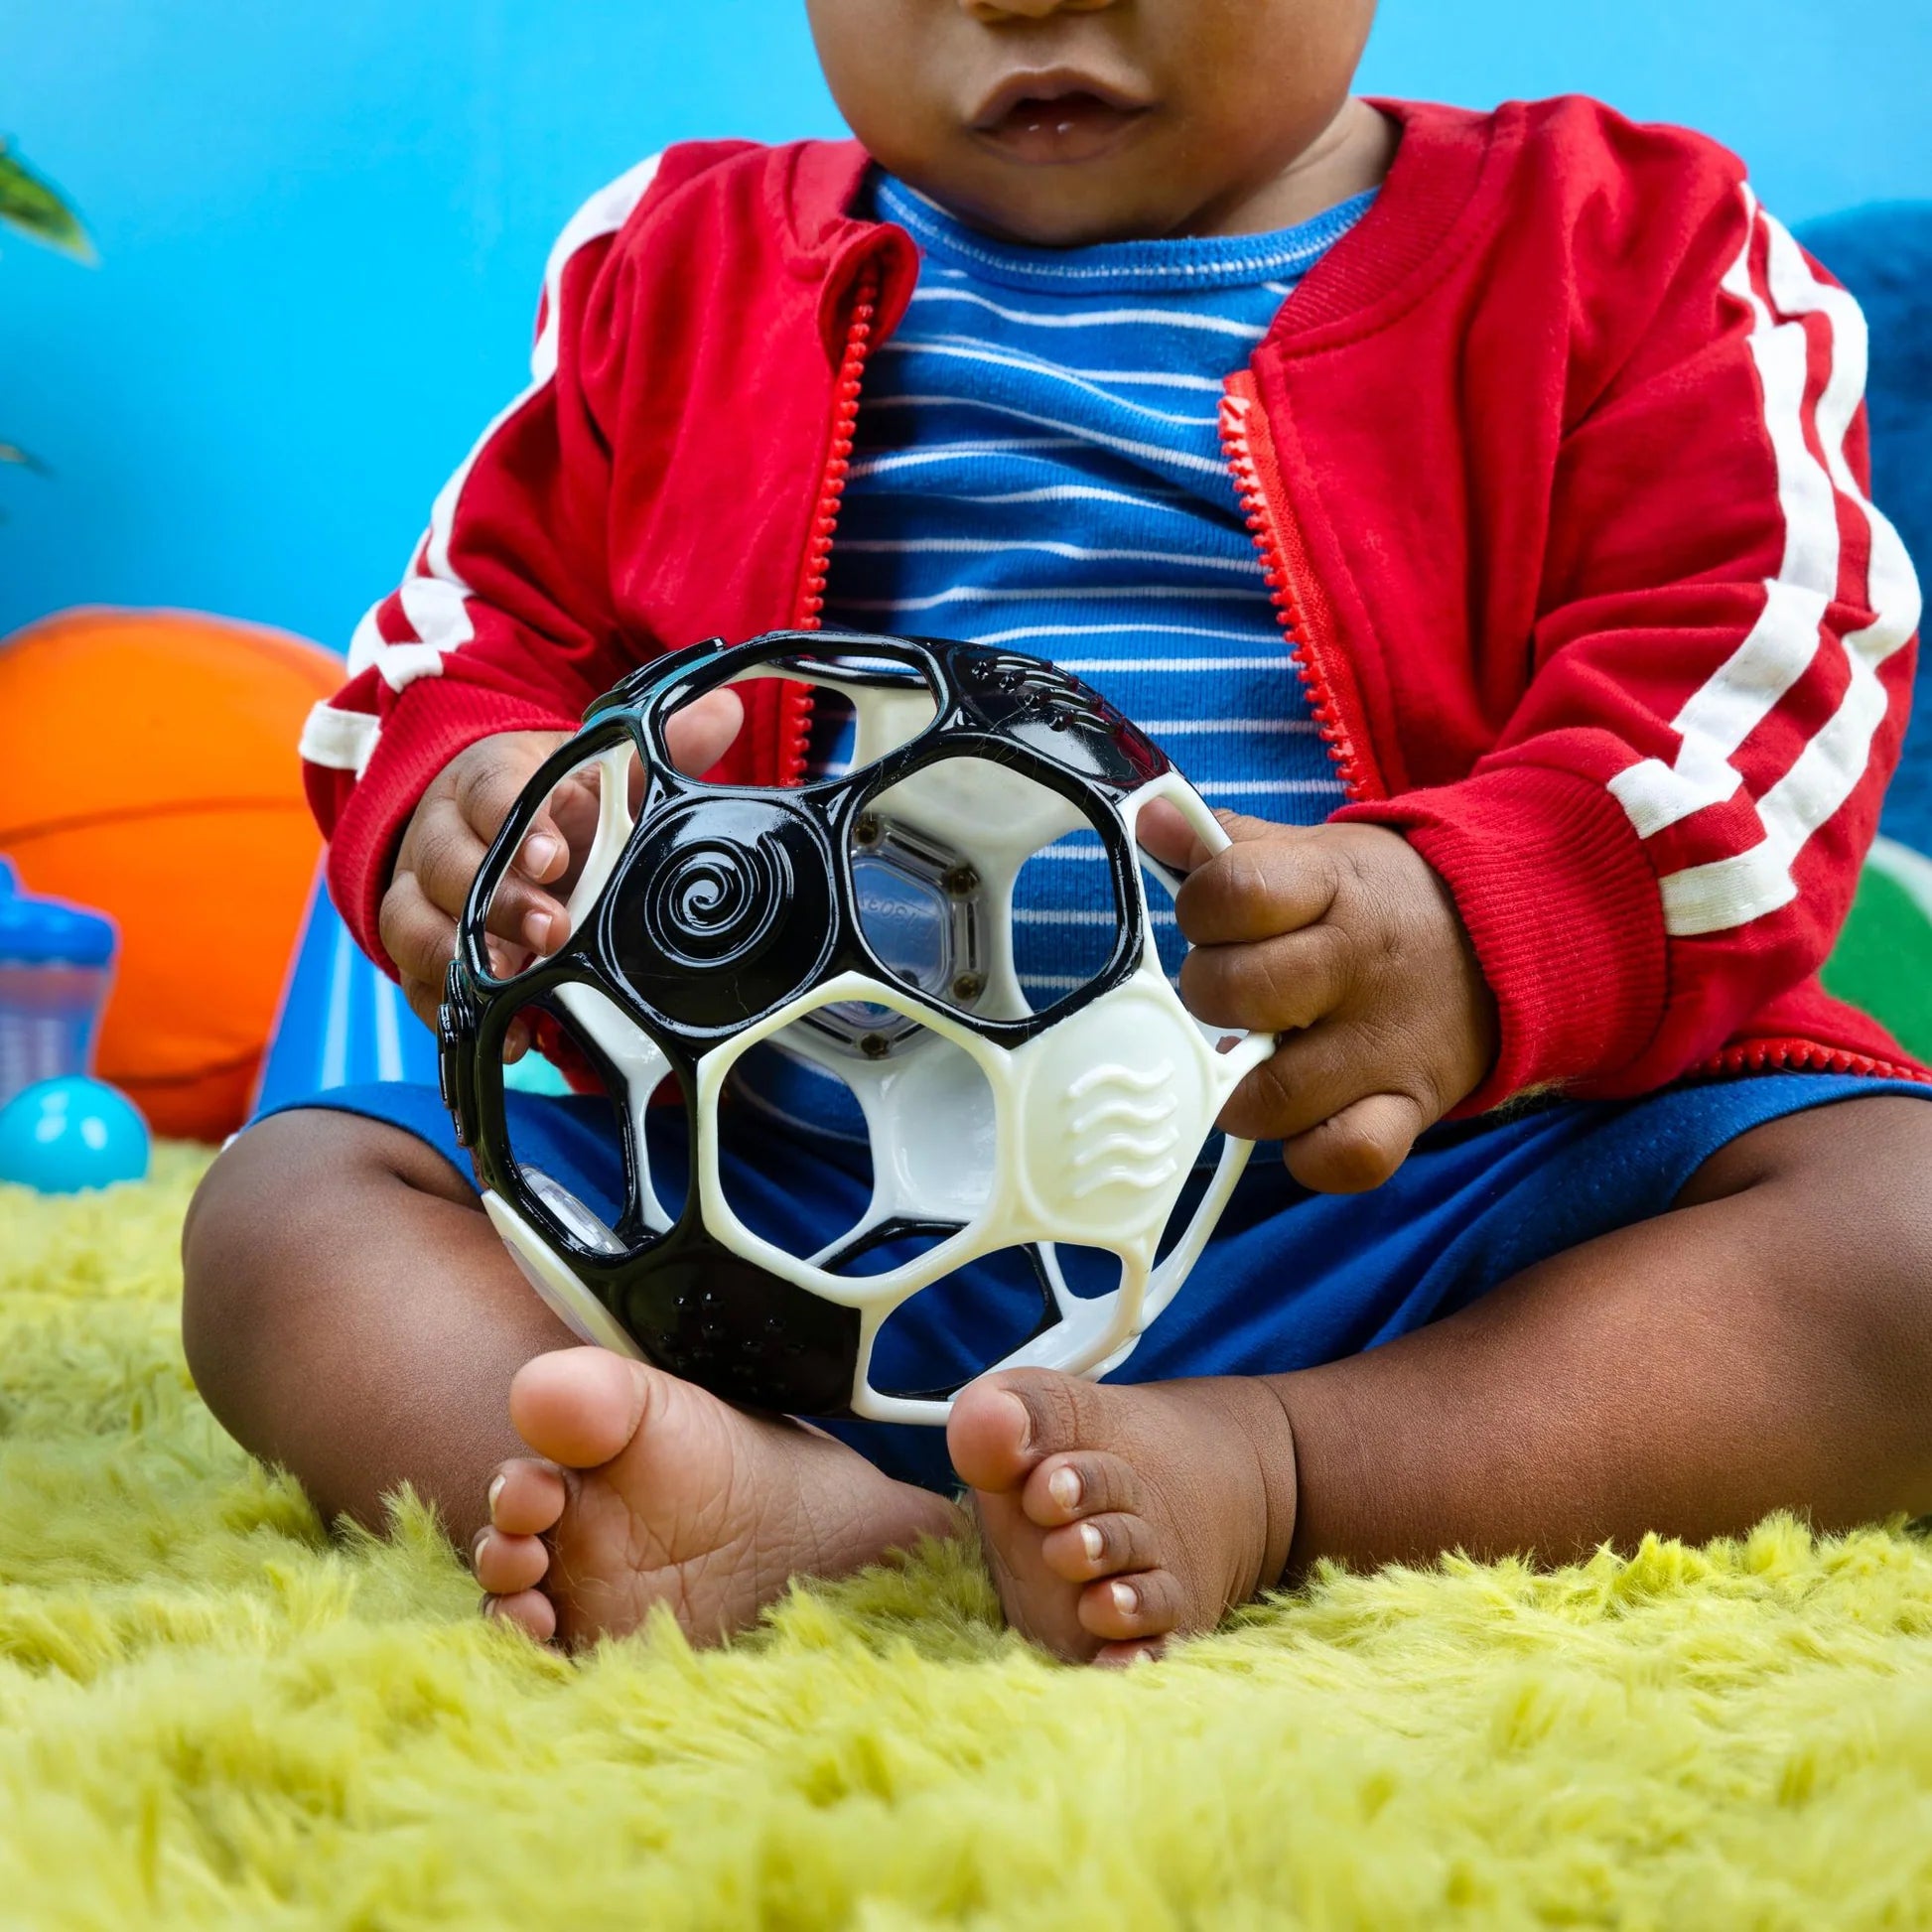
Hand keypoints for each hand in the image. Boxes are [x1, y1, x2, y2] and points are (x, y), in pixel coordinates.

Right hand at [379, 689, 743, 1037]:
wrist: (498, 833)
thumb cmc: (558, 805)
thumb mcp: (603, 775)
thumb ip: (659, 749)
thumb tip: (726, 711)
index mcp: (489, 779)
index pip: (490, 791)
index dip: (518, 826)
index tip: (557, 858)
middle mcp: (442, 832)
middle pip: (444, 861)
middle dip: (495, 900)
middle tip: (553, 931)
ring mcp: (420, 893)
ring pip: (411, 921)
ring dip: (461, 958)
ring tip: (514, 987)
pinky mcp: (416, 949)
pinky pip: (418, 983)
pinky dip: (454, 1012)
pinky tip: (504, 1036)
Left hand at [1144, 807, 1498, 1192]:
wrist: (1508, 942)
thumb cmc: (1382, 904)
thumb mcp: (1315, 856)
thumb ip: (1226, 846)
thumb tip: (1151, 819)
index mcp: (1331, 888)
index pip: (1233, 891)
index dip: (1200, 909)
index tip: (1214, 920)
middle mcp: (1356, 966)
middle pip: (1237, 993)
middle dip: (1209, 996)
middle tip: (1231, 994)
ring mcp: (1384, 1044)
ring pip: (1272, 1093)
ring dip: (1241, 1088)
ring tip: (1256, 1059)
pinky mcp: (1410, 1107)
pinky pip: (1347, 1156)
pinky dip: (1310, 1152)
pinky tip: (1302, 1119)